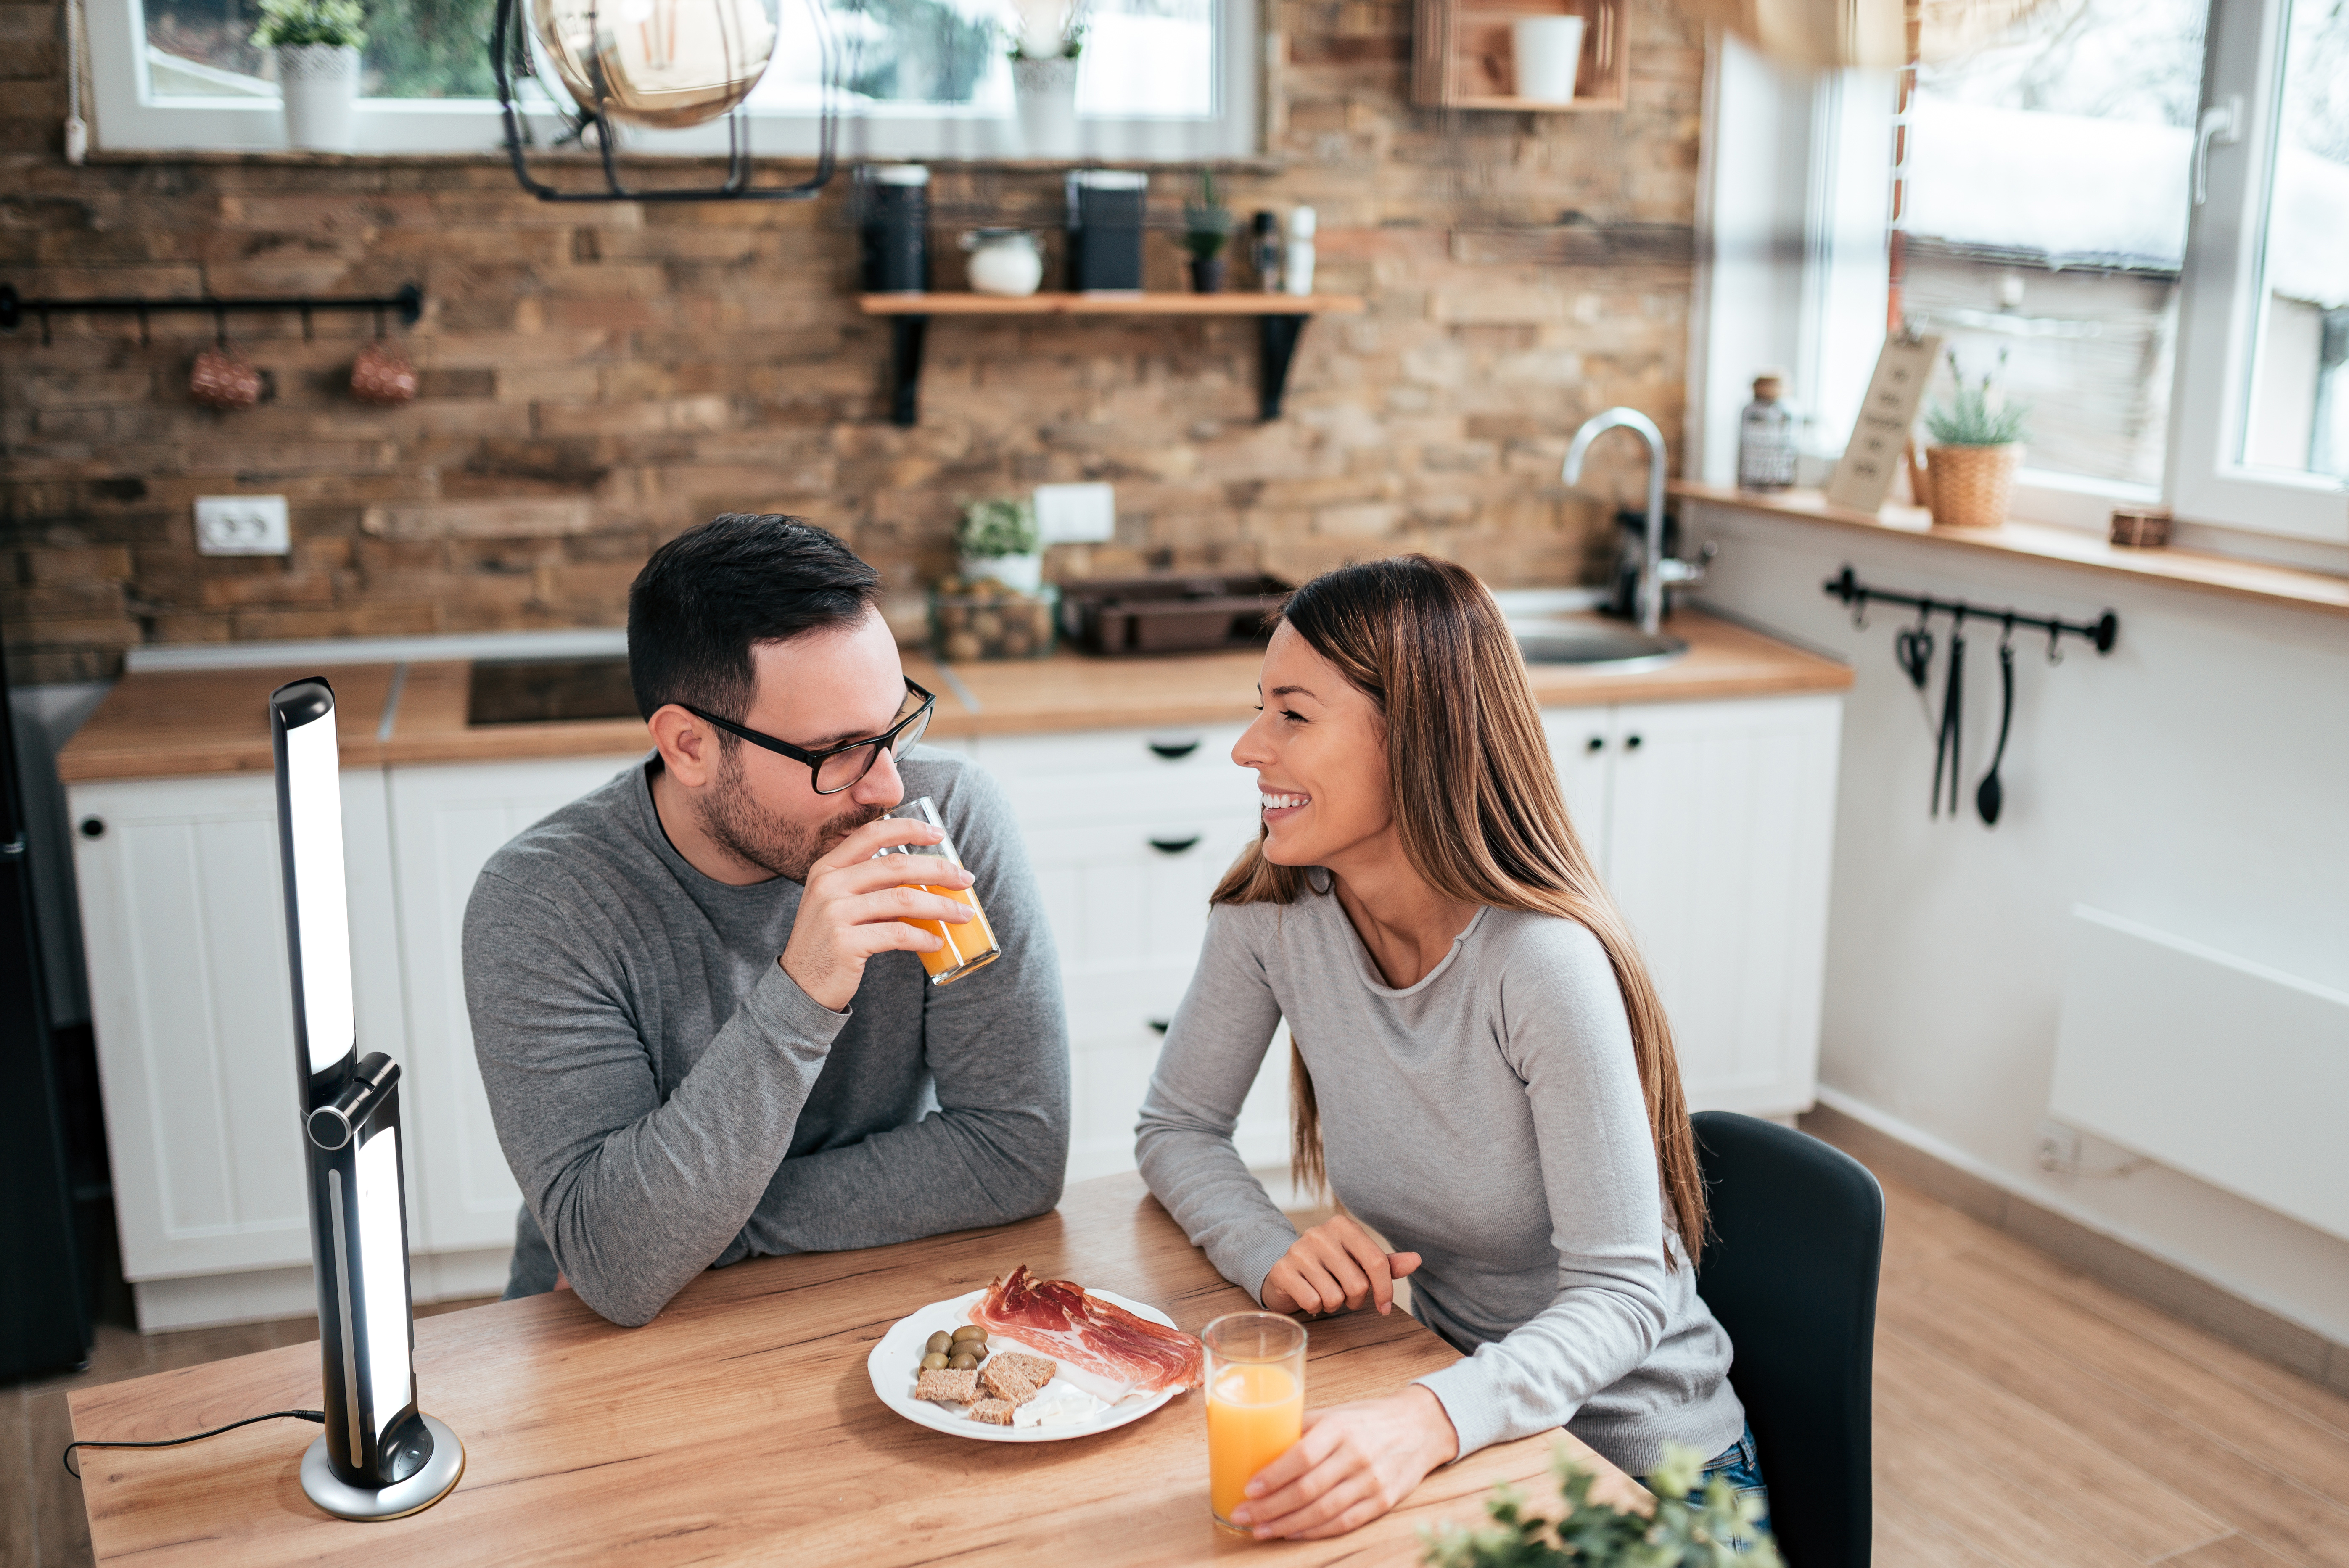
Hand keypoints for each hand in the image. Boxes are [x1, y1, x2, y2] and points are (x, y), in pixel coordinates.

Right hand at [778, 814, 973, 1010]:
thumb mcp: (837, 903)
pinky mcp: (846, 943)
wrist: (799, 986)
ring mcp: (835, 913)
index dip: (908, 829)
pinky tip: (937, 941)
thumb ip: (868, 884)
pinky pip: (898, 933)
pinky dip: (923, 937)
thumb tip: (923, 876)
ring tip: (963, 914)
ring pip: (903, 899)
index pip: (871, 834)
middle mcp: (829, 885)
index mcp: (827, 868)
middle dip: (939, 869)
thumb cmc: (828, 941)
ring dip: (941, 906)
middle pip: (896, 866)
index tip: (939, 834)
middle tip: (966, 879)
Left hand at [1229, 1385, 1459, 1539]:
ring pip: (1323, 1511)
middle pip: (1308, 1489)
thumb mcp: (1335, 1413)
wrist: (1420, 1427)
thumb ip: (1301, 1428)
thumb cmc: (1367, 1419)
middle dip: (1270, 1507)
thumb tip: (1257, 1446)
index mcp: (1340, 1427)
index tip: (1248, 1489)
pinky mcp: (1383, 1502)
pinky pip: (1344, 1522)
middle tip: (1242, 1515)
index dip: (1273, 1476)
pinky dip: (1314, 1531)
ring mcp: (1372, 1481)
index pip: (1302, 1456)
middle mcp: (1357, 1454)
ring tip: (1260, 1529)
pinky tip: (1292, 1532)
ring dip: (1286, 1524)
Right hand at [1260, 1215, 1421, 1316]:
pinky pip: (1313, 1301)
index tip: (1385, 1307)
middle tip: (1345, 1296)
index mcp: (1343, 1226)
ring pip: (1335, 1297)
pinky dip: (1315, 1307)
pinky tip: (1310, 1297)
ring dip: (1334, 1305)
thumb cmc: (1330, 1268)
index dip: (1385, 1290)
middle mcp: (1320, 1233)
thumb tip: (1416, 1260)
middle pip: (1358, 1284)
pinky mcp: (1283, 1270)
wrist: (1286, 1271)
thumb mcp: (1359, 1263)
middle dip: (1356, 1300)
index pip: (1377, 1261)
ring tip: (1326, 1294)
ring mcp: (1299, 1250)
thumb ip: (1387, 1264)